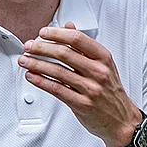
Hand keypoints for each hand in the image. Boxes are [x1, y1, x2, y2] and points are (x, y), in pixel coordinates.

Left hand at [18, 21, 139, 146]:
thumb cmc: (111, 92)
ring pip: (57, 71)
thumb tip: (68, 26)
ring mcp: (90, 88)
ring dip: (36, 64)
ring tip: (24, 60)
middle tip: (29, 46)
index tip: (43, 32)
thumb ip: (84, 46)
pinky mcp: (81, 104)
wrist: (121, 120)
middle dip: (41, 48)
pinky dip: (40, 81)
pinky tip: (31, 76)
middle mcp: (98, 71)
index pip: (77, 39)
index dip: (57, 34)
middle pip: (64, 53)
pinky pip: (56, 89)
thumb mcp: (104, 64)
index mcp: (103, 58)